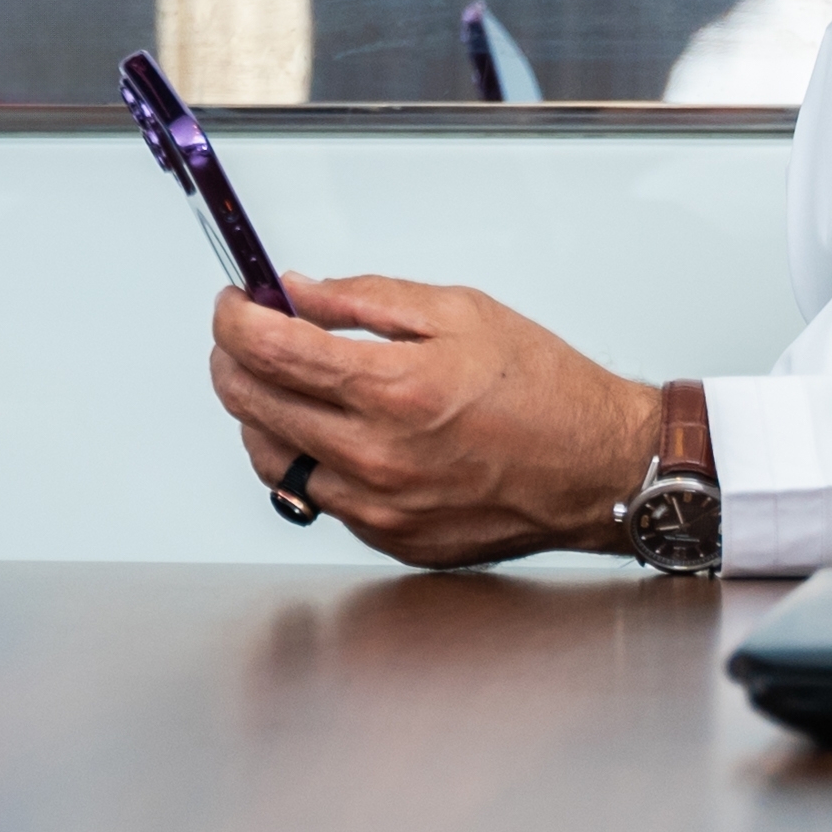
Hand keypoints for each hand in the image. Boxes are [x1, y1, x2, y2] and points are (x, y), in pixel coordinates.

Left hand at [200, 269, 665, 562]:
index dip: (234, 318)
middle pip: (252, 404)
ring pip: (270, 458)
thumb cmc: (544, 390)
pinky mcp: (389, 538)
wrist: (598, 468)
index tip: (234, 303)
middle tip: (247, 334)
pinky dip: (305, 457)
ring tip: (282, 382)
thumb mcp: (459, 311)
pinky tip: (327, 430)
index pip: (269, 350)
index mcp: (393, 389)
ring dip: (258, 413)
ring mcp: (379, 506)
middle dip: (234, 358)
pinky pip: (315, 495)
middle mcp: (376, 455)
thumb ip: (364, 299)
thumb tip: (297, 293)